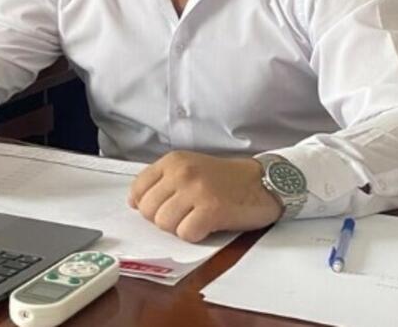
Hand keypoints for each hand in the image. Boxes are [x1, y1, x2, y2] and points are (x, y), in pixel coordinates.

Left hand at [128, 150, 282, 242]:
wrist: (263, 181)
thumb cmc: (226, 178)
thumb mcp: (190, 167)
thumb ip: (162, 181)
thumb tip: (134, 203)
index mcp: (173, 161)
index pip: (137, 190)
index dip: (145, 206)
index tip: (161, 209)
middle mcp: (181, 173)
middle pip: (148, 211)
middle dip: (163, 219)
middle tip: (185, 215)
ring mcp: (196, 190)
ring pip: (164, 224)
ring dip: (179, 228)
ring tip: (197, 218)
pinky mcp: (211, 210)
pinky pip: (186, 233)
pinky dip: (196, 235)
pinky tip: (209, 224)